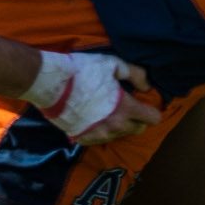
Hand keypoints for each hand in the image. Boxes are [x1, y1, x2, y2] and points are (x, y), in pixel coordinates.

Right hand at [27, 48, 160, 142]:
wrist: (51, 84)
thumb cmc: (83, 71)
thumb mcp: (113, 65)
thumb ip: (136, 75)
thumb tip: (147, 87)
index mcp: (125, 109)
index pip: (153, 119)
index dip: (151, 110)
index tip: (143, 104)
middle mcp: (115, 127)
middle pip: (138, 129)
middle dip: (136, 119)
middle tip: (124, 106)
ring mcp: (99, 135)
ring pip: (119, 135)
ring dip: (118, 125)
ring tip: (106, 110)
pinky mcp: (83, 139)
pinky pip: (100, 139)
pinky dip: (100, 130)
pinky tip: (92, 118)